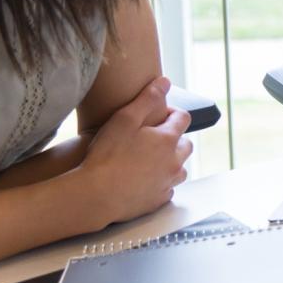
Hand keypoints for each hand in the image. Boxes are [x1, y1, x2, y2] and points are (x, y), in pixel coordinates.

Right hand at [78, 77, 192, 224]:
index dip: (172, 112)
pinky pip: (168, 188)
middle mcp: (174, 162)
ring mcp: (168, 183)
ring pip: (180, 169)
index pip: (183, 118)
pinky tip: (145, 179)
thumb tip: (165, 82)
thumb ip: (147, 98)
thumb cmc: (107, 155)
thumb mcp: (124, 119)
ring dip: (171, 161)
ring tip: (151, 159)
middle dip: (175, 139)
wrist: (96, 195)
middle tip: (154, 137)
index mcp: (168, 140)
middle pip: (186, 145)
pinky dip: (161, 182)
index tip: (159, 114)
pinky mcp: (158, 200)